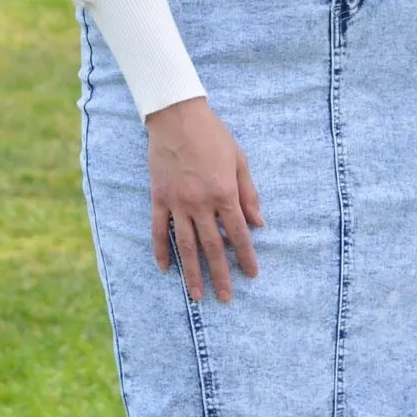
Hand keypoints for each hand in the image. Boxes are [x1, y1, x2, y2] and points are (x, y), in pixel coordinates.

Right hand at [145, 96, 263, 303]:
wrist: (177, 118)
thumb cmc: (213, 136)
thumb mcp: (239, 161)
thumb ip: (248, 194)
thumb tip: (259, 223)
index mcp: (224, 194)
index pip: (238, 234)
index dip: (246, 256)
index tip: (252, 275)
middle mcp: (200, 204)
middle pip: (212, 247)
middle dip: (220, 275)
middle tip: (225, 298)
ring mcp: (177, 203)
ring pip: (185, 246)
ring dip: (192, 273)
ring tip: (197, 295)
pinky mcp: (159, 198)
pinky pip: (158, 230)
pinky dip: (161, 251)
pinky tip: (166, 269)